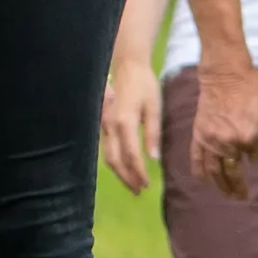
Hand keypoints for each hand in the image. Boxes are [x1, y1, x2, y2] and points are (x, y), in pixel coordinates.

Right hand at [99, 58, 163, 195]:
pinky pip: (106, 148)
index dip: (138, 172)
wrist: (127, 66)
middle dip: (126, 178)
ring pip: (107, 156)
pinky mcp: (103, 123)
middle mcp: (110, 126)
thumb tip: (153, 158)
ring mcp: (104, 125)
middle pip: (115, 160)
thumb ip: (153, 133)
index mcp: (124, 122)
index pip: (131, 154)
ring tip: (131, 184)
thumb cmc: (144, 84)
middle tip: (138, 191)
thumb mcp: (154, 107)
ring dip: (119, 172)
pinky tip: (123, 168)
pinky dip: (114, 161)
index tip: (146, 185)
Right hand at [188, 60, 257, 194]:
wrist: (226, 73)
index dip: (254, 157)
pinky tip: (202, 181)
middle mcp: (228, 144)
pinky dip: (199, 171)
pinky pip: (197, 157)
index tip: (254, 155)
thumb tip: (255, 158)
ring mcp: (211, 140)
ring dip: (220, 185)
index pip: (253, 158)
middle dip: (237, 188)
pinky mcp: (199, 134)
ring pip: (214, 170)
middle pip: (232, 172)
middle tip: (241, 198)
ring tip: (226, 195)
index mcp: (248, 138)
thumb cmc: (252, 90)